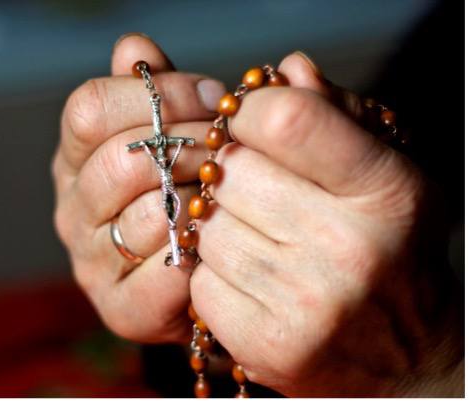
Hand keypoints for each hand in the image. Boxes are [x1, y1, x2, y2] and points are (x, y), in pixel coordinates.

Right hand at [52, 34, 225, 342]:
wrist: (203, 271)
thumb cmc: (188, 190)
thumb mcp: (171, 133)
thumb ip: (152, 92)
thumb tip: (133, 47)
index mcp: (76, 159)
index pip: (89, 109)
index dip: (158, 96)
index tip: (214, 97)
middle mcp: (72, 210)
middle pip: (116, 161)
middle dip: (188, 146)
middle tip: (230, 145)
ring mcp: (91, 262)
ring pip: (145, 216)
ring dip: (200, 199)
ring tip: (229, 193)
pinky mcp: (120, 309)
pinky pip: (163, 274)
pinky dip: (200, 254)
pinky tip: (219, 243)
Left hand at [190, 53, 463, 395]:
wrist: (407, 356)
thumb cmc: (392, 250)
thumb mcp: (387, 173)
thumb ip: (335, 115)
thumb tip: (287, 68)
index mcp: (385, 191)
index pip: (284, 118)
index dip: (251, 114)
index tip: (251, 125)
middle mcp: (348, 248)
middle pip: (230, 172)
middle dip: (232, 174)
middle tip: (255, 190)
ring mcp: (306, 302)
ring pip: (205, 228)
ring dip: (220, 227)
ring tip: (258, 239)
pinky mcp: (267, 345)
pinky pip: (199, 281)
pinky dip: (214, 276)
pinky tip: (249, 280)